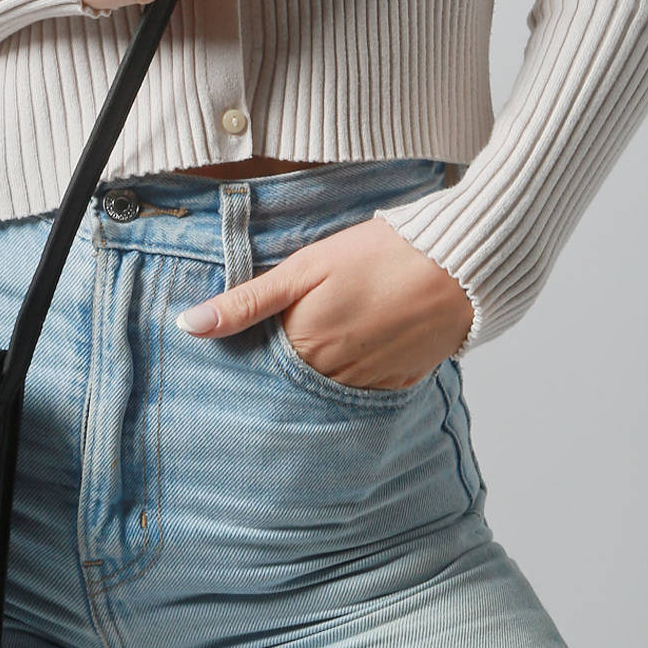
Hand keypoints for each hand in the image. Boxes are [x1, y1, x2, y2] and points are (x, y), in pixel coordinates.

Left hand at [175, 216, 475, 389]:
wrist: (458, 263)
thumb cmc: (377, 254)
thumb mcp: (304, 268)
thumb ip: (247, 301)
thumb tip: (190, 326)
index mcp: (303, 347)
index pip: (258, 371)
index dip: (248, 360)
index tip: (240, 353)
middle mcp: (332, 377)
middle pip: (292, 387)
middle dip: (280, 376)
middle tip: (283, 351)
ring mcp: (369, 385)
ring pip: (327, 393)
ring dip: (317, 379)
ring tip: (322, 346)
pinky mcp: (400, 384)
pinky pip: (364, 393)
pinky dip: (354, 379)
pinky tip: (356, 351)